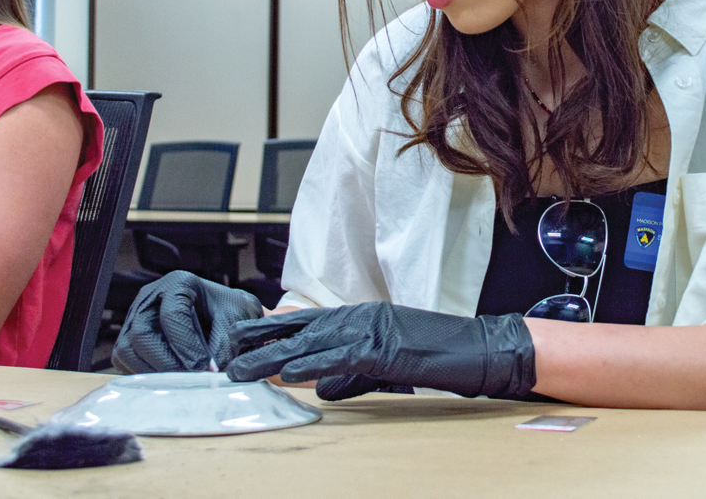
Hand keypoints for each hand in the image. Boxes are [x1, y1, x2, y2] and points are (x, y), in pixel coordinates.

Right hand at [112, 271, 262, 373]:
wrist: (222, 316)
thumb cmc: (228, 312)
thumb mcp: (235, 320)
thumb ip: (225, 344)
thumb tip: (211, 373)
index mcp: (177, 284)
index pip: (172, 314)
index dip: (187, 345)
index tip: (204, 368)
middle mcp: (149, 298)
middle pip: (143, 334)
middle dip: (168, 363)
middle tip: (192, 380)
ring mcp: (134, 319)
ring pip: (128, 351)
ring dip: (155, 372)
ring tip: (183, 382)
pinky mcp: (129, 340)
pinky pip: (127, 362)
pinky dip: (147, 374)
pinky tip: (172, 380)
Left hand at [224, 302, 534, 400]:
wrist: (482, 349)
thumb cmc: (440, 356)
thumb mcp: (388, 366)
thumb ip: (352, 374)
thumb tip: (320, 389)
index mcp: (362, 316)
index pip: (306, 322)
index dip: (269, 331)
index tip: (237, 340)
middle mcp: (362, 316)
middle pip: (299, 328)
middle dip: (257, 341)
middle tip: (223, 353)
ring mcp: (373, 329)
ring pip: (311, 343)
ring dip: (270, 357)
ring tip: (239, 369)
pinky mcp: (387, 349)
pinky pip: (341, 358)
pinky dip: (311, 365)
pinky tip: (286, 374)